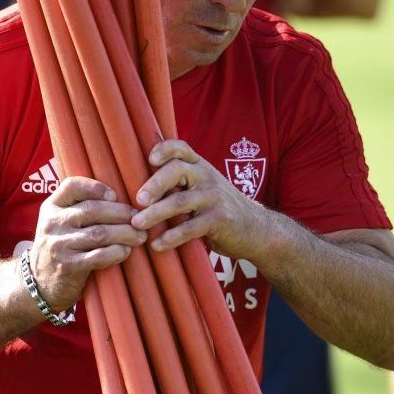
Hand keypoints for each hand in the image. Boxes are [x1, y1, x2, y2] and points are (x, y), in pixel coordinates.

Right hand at [29, 176, 146, 312]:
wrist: (40, 285)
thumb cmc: (59, 249)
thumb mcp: (59, 224)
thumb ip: (77, 209)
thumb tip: (118, 199)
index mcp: (51, 208)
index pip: (71, 186)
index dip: (96, 187)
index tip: (115, 195)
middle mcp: (53, 224)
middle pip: (92, 209)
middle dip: (120, 212)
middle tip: (138, 219)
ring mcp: (59, 245)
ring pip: (99, 233)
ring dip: (124, 233)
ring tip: (139, 236)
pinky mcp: (68, 266)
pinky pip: (98, 256)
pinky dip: (116, 253)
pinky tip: (125, 251)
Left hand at [131, 140, 259, 256]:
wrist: (256, 228)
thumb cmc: (219, 208)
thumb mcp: (203, 188)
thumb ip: (180, 183)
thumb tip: (138, 188)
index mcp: (200, 166)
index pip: (181, 148)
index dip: (165, 149)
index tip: (149, 159)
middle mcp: (207, 177)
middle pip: (177, 171)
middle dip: (154, 185)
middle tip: (137, 200)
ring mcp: (214, 198)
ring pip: (180, 202)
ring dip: (156, 213)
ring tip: (137, 224)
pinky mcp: (219, 220)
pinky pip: (190, 228)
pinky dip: (172, 237)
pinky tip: (157, 245)